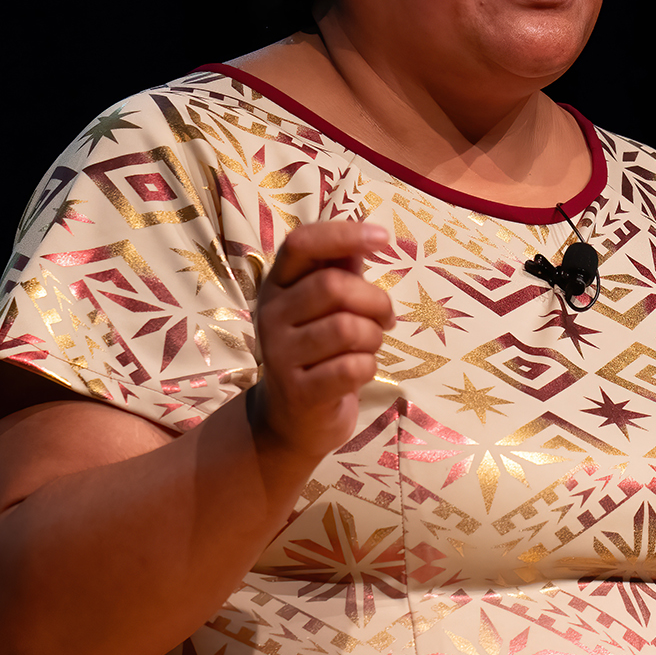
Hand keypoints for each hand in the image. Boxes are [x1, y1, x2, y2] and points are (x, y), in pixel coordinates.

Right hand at [251, 220, 395, 458]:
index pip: (302, 244)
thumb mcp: (324, 306)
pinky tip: (359, 371)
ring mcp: (280, 355)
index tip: (383, 238)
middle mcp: (270, 315)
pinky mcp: (298, 391)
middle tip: (385, 317)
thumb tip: (367, 234)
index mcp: (277, 285)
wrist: (291, 420)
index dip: (344, 234)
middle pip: (334, 287)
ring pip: (347, 328)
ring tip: (368, 346)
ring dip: (374, 337)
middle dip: (375, 300)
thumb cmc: (318, 350)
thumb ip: (342, 270)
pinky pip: (352, 367)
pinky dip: (368, 366)